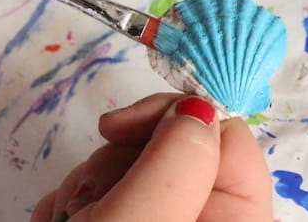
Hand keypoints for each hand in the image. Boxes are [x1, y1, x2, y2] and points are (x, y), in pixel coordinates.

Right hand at [31, 94, 272, 221]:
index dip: (178, 119)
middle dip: (122, 161)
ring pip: (134, 164)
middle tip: (90, 201)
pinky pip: (109, 188)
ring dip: (92, 185)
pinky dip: (78, 201)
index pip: (230, 141)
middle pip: (174, 147)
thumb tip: (199, 107)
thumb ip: (177, 164)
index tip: (117, 128)